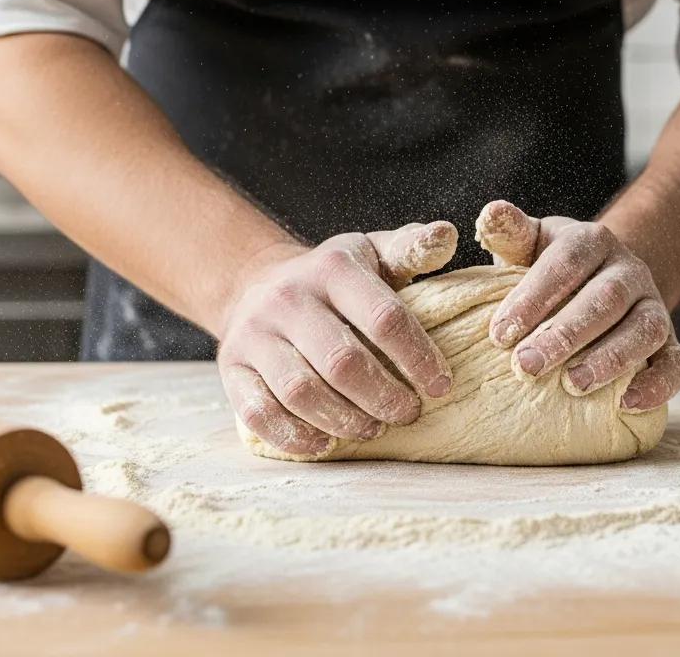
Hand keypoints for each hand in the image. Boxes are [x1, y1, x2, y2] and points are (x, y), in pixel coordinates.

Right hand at [217, 221, 457, 457]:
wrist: (256, 280)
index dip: (417, 357)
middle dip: (383, 396)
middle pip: (342, 361)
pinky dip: (293, 436)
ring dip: (344, 420)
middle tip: (408, 413)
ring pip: (300, 391)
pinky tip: (324, 444)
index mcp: (334, 268)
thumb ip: (412, 248)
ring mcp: (255, 332)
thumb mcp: (372, 252)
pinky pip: (258, 412)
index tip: (441, 386)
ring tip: (373, 429)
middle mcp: (289, 296)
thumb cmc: (334, 276)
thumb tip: (447, 235)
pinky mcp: (231, 365)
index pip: (383, 317)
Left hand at [475, 201, 679, 410]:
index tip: (498, 335)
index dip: (533, 297)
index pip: (565, 263)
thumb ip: (510, 233)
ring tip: (573, 386)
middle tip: (526, 366)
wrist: (602, 278)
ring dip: (610, 359)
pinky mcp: (670, 342)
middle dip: (566, 334)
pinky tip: (626, 405)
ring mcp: (654, 305)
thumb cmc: (551, 267)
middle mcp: (628, 270)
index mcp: (592, 240)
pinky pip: (676, 362)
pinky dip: (657, 384)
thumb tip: (491, 212)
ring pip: (644, 329)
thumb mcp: (531, 244)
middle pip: (604, 298)